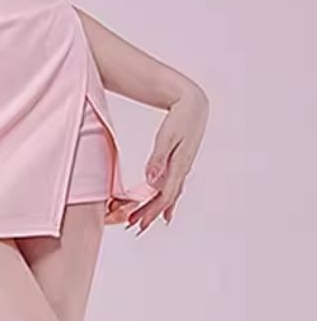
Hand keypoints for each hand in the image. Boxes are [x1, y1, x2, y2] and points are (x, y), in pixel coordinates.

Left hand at [126, 84, 209, 234]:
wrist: (194, 105)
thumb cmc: (180, 118)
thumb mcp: (167, 136)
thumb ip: (158, 158)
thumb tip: (151, 181)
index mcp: (180, 166)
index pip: (164, 195)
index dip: (151, 211)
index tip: (138, 222)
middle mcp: (183, 170)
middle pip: (166, 198)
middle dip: (151, 213)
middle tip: (135, 226)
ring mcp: (183, 167)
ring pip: (169, 193)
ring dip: (156, 207)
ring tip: (143, 220)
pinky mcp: (181, 162)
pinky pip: (173, 185)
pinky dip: (166, 198)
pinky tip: (164, 207)